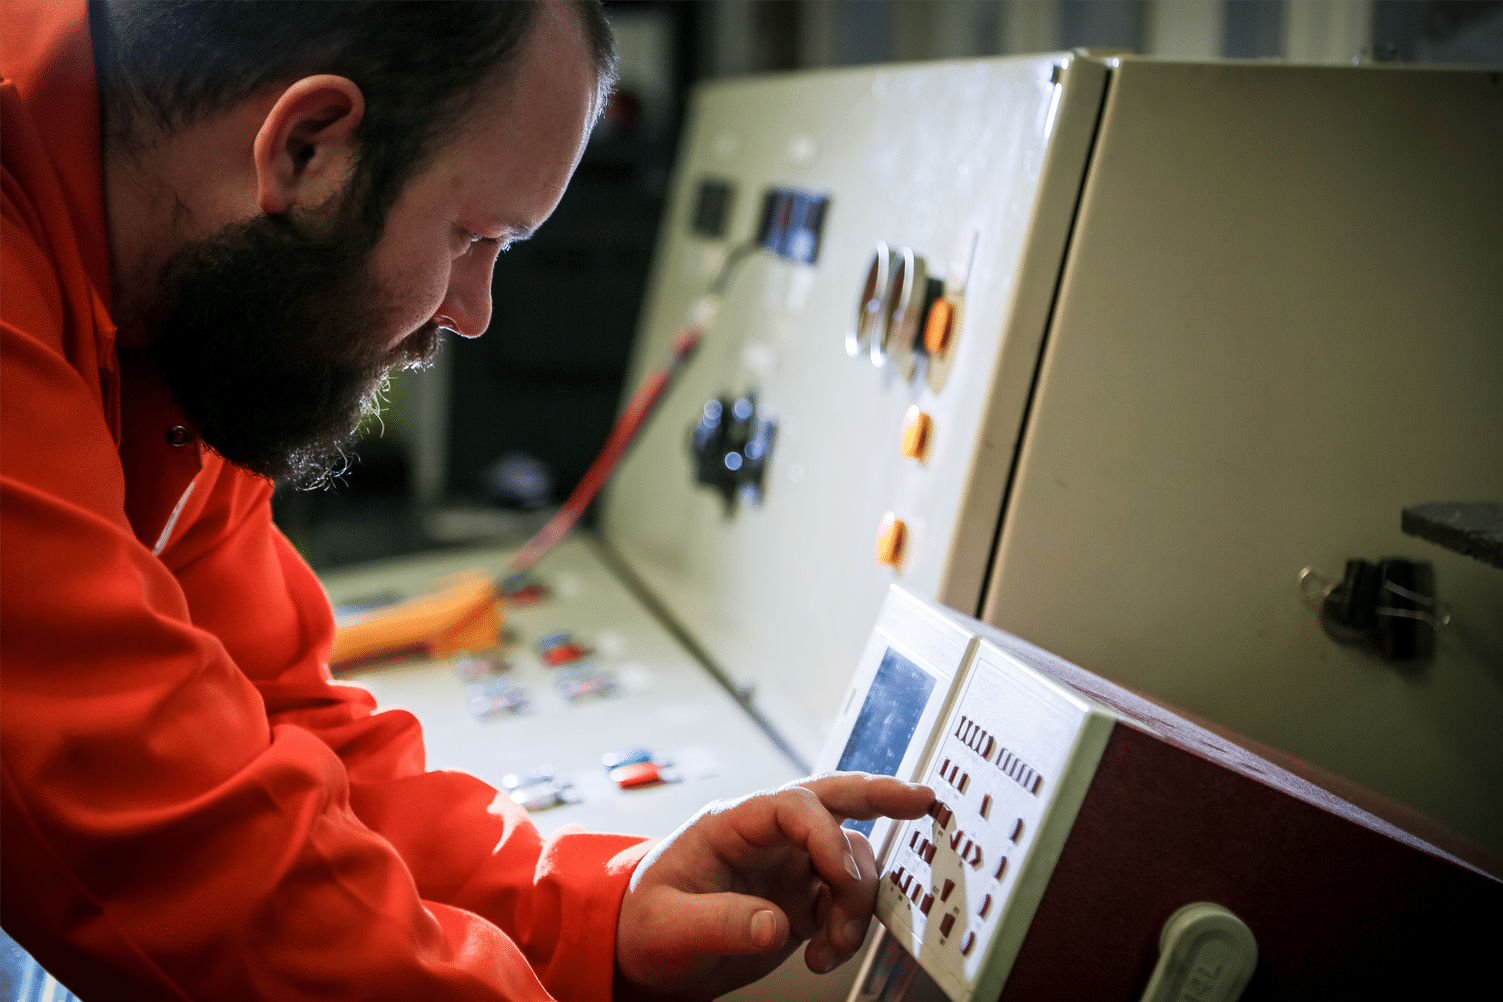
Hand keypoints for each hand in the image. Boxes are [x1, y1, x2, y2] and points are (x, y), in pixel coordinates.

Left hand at [614, 772, 934, 999]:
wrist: (644, 955)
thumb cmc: (643, 926)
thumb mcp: (667, 928)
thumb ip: (719, 923)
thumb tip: (775, 924)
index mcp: (731, 824)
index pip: (793, 806)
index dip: (825, 836)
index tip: (837, 881)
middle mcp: (766, 837)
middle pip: (832, 799)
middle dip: (880, 796)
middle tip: (923, 800)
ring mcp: (788, 865)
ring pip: (850, 859)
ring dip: (858, 901)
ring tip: (835, 945)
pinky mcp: (801, 899)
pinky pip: (846, 900)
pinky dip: (850, 927)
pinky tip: (828, 954)